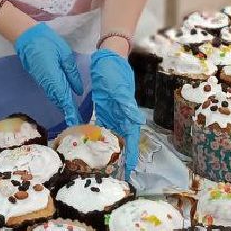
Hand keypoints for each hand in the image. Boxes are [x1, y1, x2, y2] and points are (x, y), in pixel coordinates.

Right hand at [13, 23, 82, 124]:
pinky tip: (65, 100)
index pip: (64, 98)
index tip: (77, 121)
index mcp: (54, 78)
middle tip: (78, 120)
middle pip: (58, 101)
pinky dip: (58, 98)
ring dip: (63, 106)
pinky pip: (51, 91)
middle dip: (68, 112)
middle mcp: (47, 83)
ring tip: (74, 114)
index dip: (70, 111)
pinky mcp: (40, 79)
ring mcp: (42, 82)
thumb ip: (72, 74)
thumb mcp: (65, 56)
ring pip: (54, 97)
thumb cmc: (48, 42)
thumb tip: (78, 91)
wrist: (27, 37)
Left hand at [90, 48, 146, 175]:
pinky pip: (100, 125)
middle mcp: (121, 116)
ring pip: (110, 135)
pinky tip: (90, 143)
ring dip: (108, 147)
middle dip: (119, 155)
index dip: (131, 153)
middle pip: (121, 140)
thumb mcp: (120, 90)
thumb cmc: (116, 72)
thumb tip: (139, 123)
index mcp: (127, 113)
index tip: (130, 169)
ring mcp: (112, 113)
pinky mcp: (102, 108)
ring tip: (102, 163)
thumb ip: (128, 107)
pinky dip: (96, 134)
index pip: (131, 138)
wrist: (108, 57)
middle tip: (113, 172)